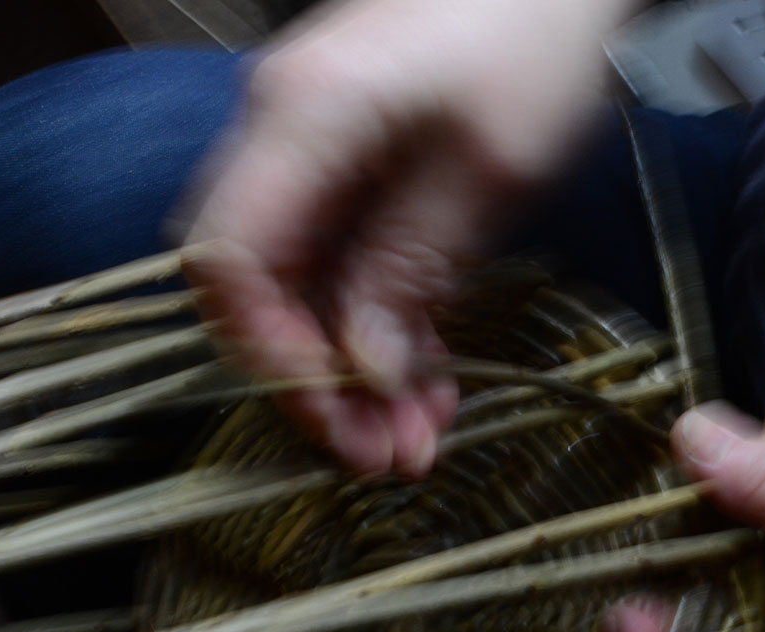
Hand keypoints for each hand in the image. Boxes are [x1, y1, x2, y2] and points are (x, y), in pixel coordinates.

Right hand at [184, 0, 645, 476]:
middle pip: (257, 286)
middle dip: (315, 383)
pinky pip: (348, 265)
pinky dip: (384, 329)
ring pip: (307, 289)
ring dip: (356, 371)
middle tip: (380, 456)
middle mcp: (286, 133)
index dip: (267, 353)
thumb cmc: (538, 32)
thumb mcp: (489, 165)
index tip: (335, 410)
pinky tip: (429, 383)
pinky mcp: (358, 166)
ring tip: (417, 441)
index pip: (227, 259)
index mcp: (302, 117)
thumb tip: (360, 371)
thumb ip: (410, 268)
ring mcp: (319, 150)